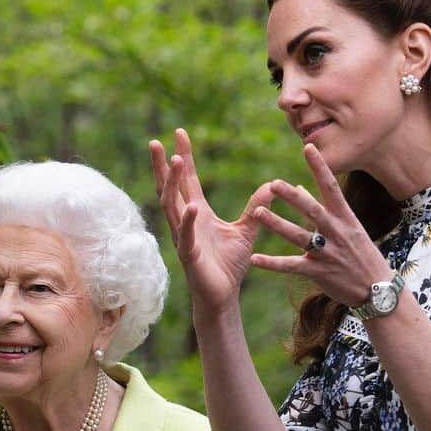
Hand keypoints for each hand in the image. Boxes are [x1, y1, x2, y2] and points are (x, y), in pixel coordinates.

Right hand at [150, 128, 273, 315]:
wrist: (223, 297)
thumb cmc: (229, 266)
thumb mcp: (247, 230)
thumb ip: (256, 207)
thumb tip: (272, 185)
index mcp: (198, 213)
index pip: (187, 180)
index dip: (184, 157)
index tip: (179, 133)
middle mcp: (186, 222)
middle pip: (170, 189)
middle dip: (164, 166)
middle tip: (157, 142)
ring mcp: (184, 238)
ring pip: (172, 207)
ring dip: (172, 184)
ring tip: (174, 162)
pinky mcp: (189, 256)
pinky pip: (186, 236)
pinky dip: (188, 222)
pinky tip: (191, 207)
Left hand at [249, 143, 391, 305]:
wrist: (377, 288)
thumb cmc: (360, 254)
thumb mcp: (348, 228)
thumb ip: (322, 208)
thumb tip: (298, 188)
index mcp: (345, 218)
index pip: (331, 187)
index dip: (319, 167)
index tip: (308, 147)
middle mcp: (336, 232)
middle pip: (312, 210)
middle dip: (293, 197)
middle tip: (273, 183)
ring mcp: (328, 252)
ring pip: (299, 236)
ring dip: (277, 224)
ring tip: (258, 213)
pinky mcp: (318, 272)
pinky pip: (291, 266)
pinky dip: (272, 263)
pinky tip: (254, 258)